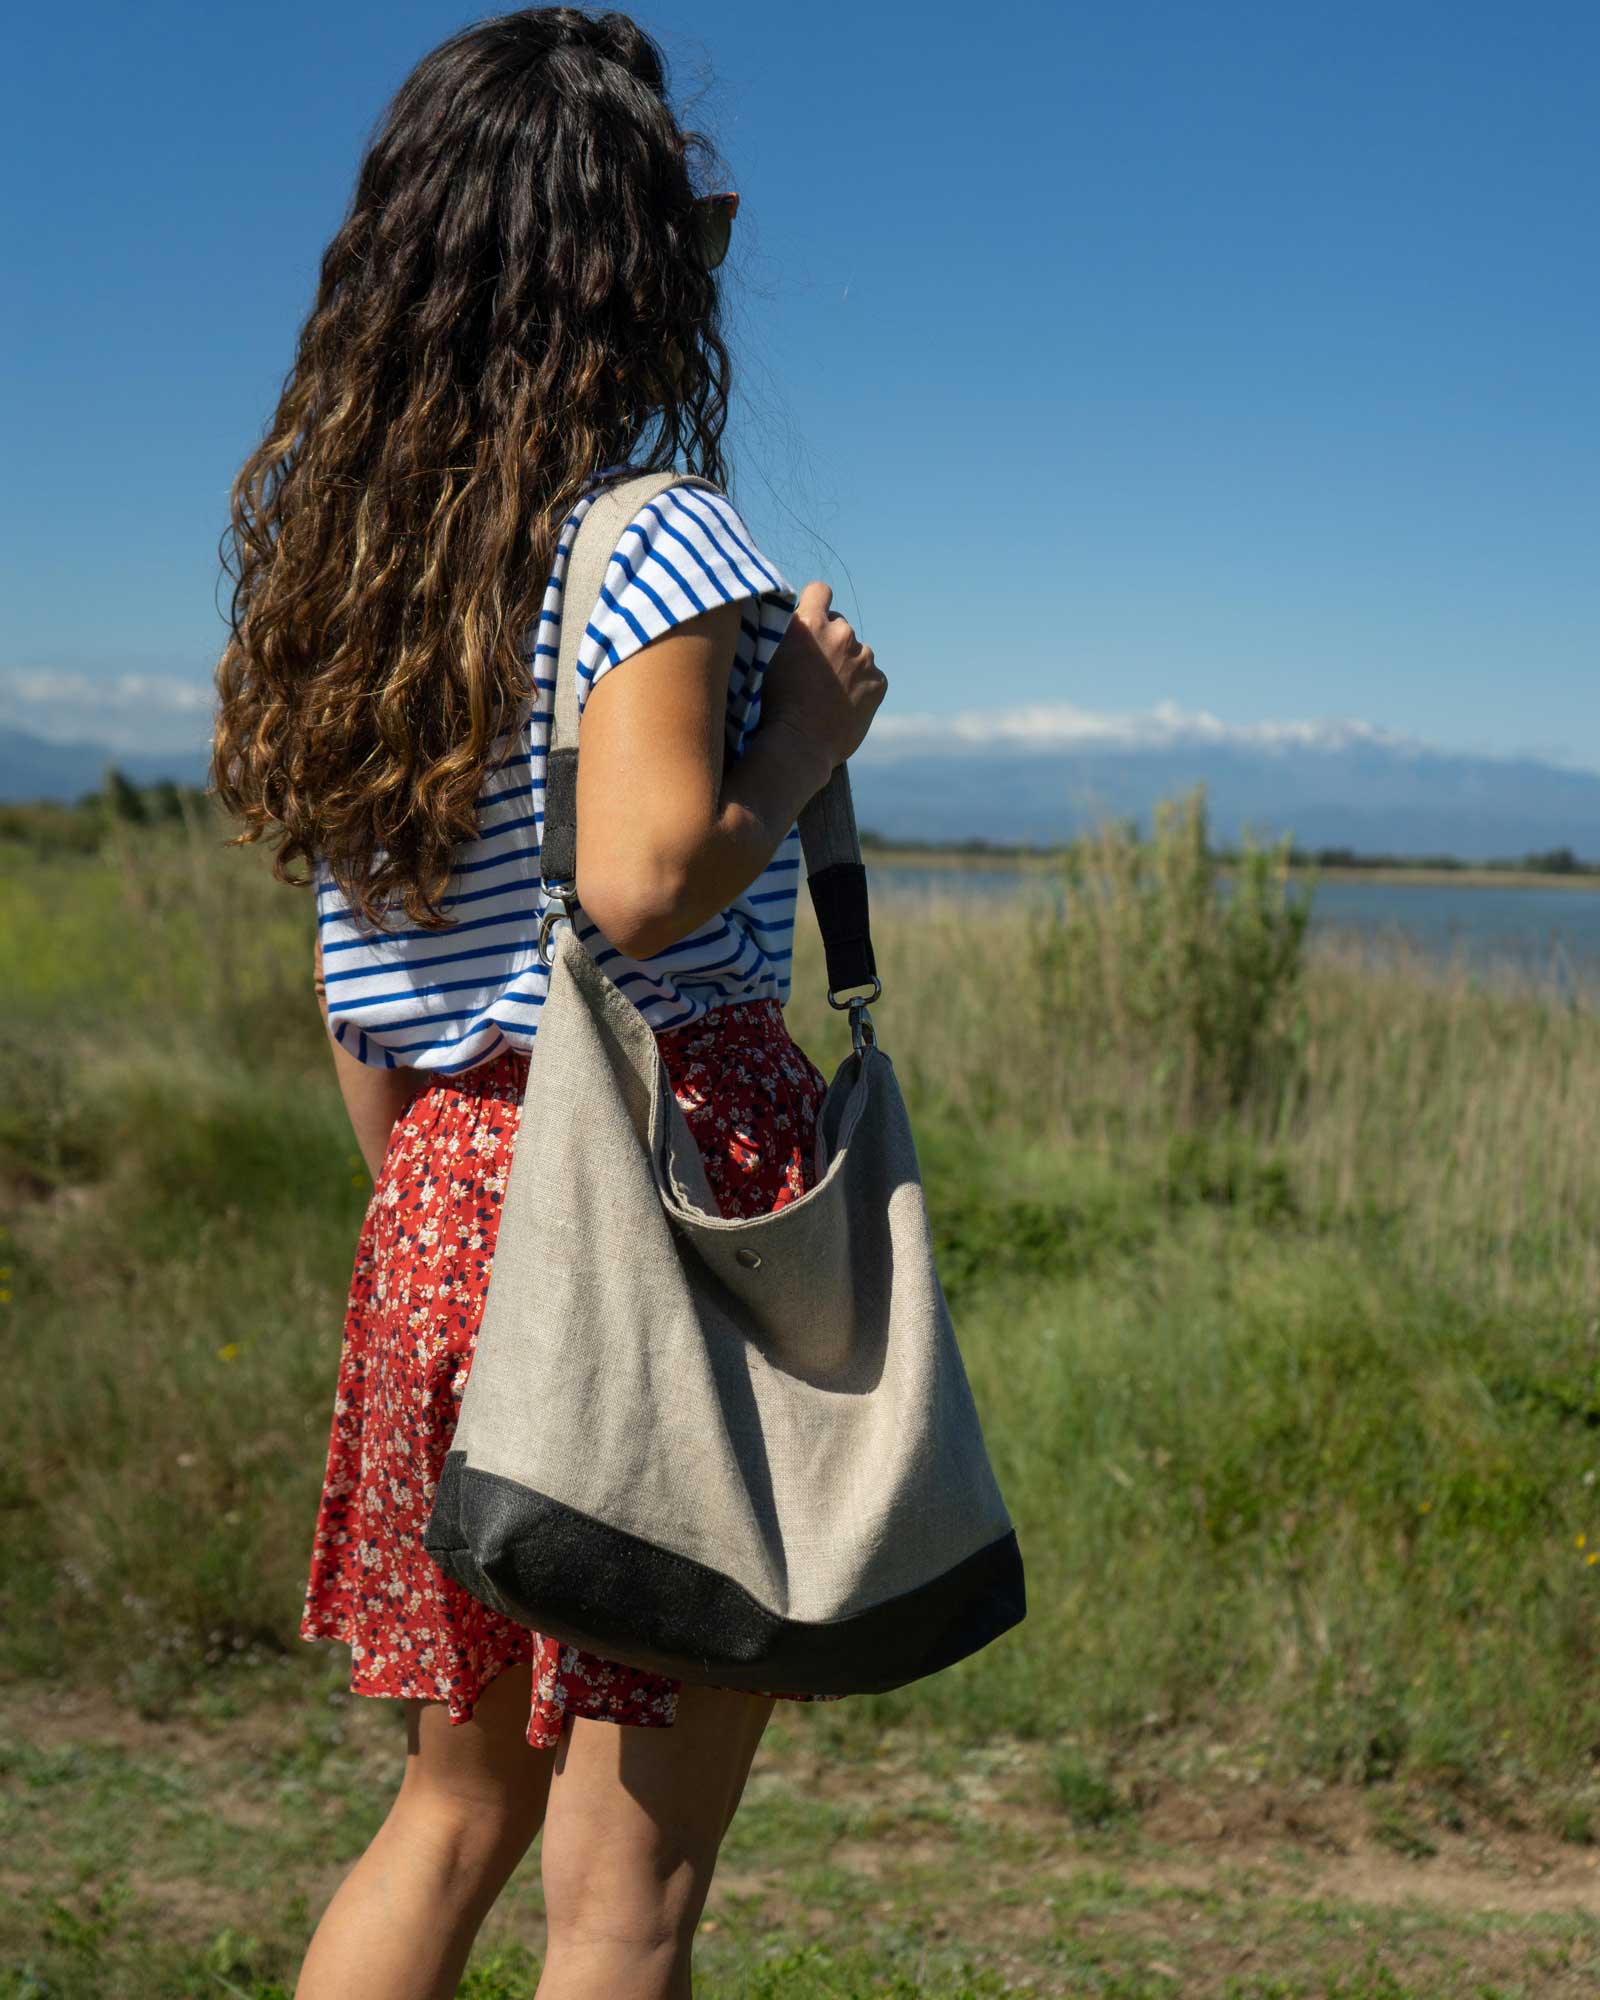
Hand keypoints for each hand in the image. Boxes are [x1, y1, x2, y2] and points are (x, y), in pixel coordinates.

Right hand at [759, 582, 886, 773]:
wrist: (798, 746)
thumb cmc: (773, 706)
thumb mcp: (766, 658)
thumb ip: (783, 633)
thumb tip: (790, 619)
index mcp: (809, 622)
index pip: (820, 590)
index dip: (815, 604)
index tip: (811, 620)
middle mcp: (840, 633)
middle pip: (839, 625)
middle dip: (830, 641)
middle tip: (814, 671)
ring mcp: (863, 658)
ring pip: (857, 653)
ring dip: (847, 665)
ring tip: (828, 694)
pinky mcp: (879, 682)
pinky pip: (872, 677)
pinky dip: (861, 688)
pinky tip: (843, 706)